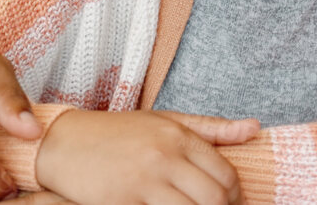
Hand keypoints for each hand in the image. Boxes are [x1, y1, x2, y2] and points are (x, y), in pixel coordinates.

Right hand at [35, 109, 259, 204]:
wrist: (63, 143)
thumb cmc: (116, 133)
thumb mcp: (165, 121)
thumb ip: (212, 129)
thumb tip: (254, 128)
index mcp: (179, 136)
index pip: (226, 174)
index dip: (235, 197)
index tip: (230, 204)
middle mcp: (165, 156)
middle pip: (215, 198)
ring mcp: (144, 181)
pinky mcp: (123, 202)